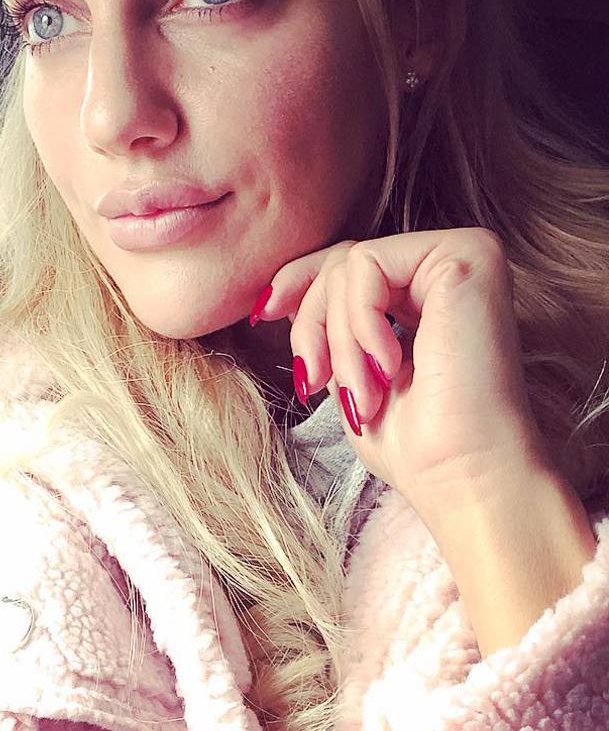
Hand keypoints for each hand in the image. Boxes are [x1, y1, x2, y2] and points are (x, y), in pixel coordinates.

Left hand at [249, 227, 551, 506]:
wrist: (463, 475)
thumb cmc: (414, 444)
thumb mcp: (351, 372)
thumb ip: (330, 326)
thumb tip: (276, 299)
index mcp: (430, 290)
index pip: (348, 265)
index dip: (297, 283)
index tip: (262, 314)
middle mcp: (451, 264)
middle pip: (341, 262)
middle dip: (312, 326)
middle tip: (318, 383)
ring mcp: (463, 255)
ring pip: (349, 265)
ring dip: (338, 341)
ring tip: (364, 394)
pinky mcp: (466, 255)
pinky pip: (367, 264)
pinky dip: (359, 322)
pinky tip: (389, 367)